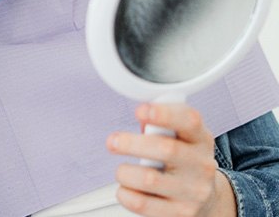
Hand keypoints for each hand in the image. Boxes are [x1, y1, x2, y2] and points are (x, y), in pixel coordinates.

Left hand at [107, 103, 236, 216]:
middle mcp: (201, 164)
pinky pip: (143, 204)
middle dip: (132, 143)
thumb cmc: (184, 159)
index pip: (189, 120)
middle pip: (166, 149)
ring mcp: (193, 192)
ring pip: (150, 179)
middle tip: (113, 141)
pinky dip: (126, 194)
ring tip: (122, 171)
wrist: (205, 198)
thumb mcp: (181, 136)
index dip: (164, 113)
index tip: (140, 110)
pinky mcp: (180, 214)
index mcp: (200, 138)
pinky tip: (125, 189)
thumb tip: (141, 117)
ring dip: (125, 172)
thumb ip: (161, 124)